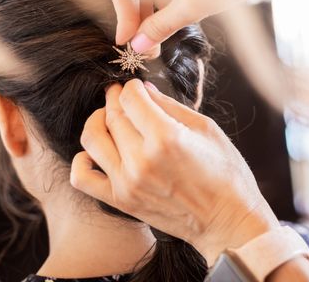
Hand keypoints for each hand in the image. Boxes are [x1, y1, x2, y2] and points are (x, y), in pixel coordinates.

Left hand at [70, 80, 279, 264]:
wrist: (226, 221)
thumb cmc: (225, 173)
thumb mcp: (206, 129)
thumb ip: (171, 106)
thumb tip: (144, 89)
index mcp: (166, 138)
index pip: (130, 98)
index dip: (133, 86)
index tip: (138, 86)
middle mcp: (142, 160)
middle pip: (113, 115)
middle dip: (116, 99)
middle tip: (122, 94)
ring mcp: (127, 182)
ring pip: (93, 138)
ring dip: (98, 120)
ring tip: (111, 117)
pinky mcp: (120, 201)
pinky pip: (82, 177)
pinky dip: (82, 158)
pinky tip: (97, 151)